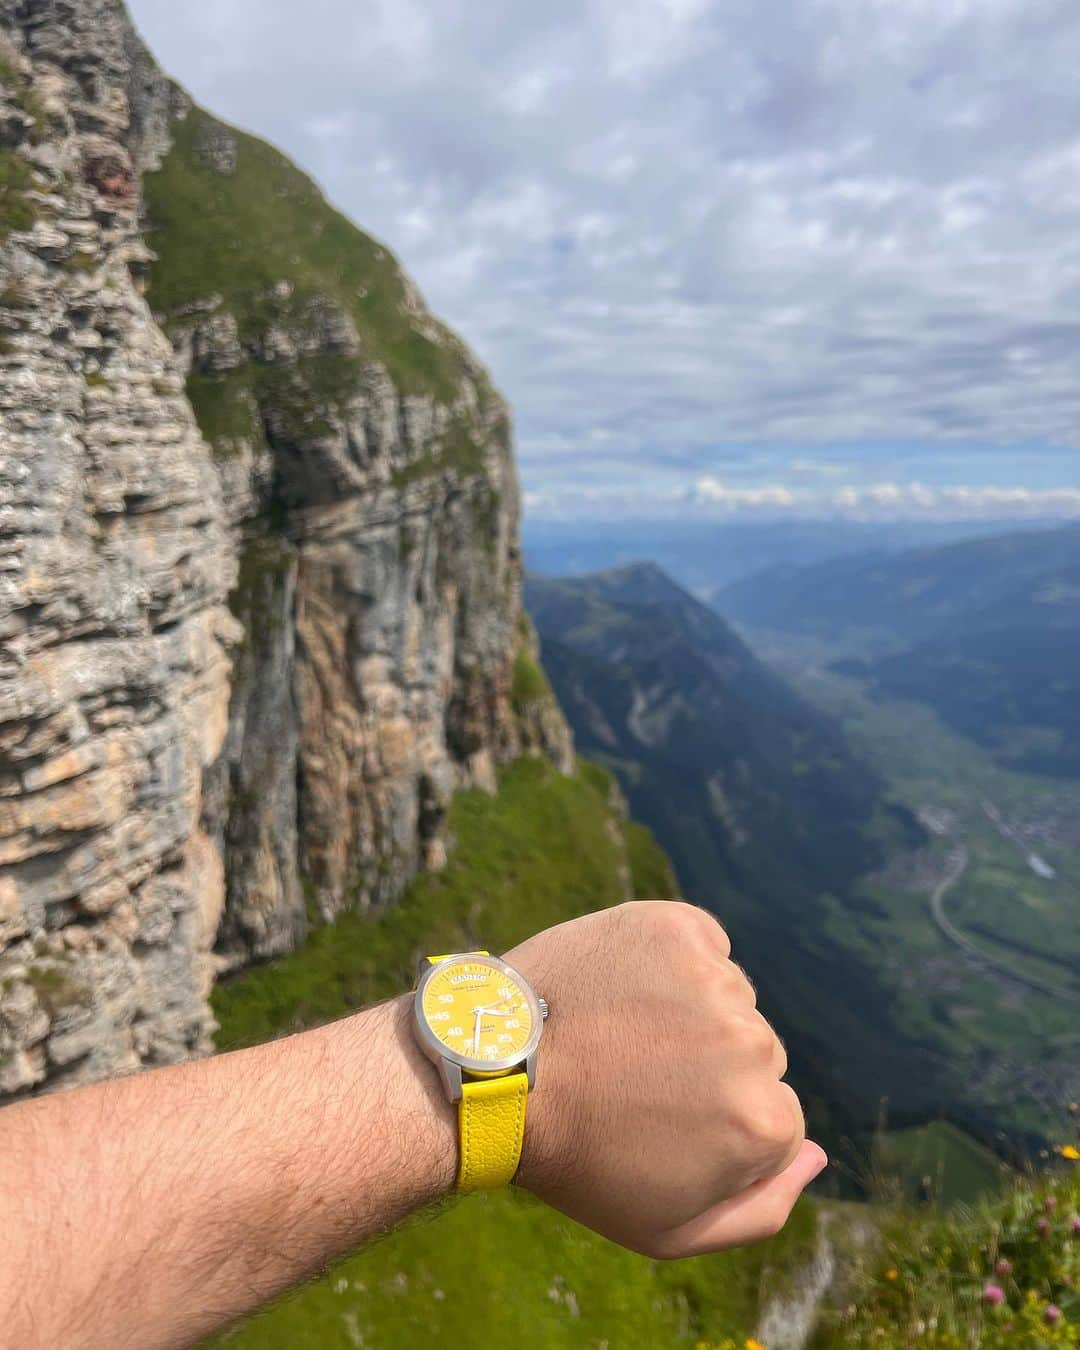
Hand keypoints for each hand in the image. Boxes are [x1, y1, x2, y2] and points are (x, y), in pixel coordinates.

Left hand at [504, 901, 825, 1257]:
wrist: (492, 1070)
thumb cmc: (578, 1157)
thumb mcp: (668, 1228)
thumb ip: (762, 1206)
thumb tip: (819, 1156)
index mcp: (764, 1121)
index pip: (775, 1118)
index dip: (714, 1127)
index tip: (656, 1123)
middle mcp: (753, 1043)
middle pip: (756, 1054)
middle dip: (707, 1068)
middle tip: (633, 1080)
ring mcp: (713, 978)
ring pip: (728, 998)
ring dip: (688, 1012)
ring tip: (619, 1033)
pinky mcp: (675, 925)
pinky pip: (701, 944)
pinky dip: (672, 960)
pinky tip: (621, 987)